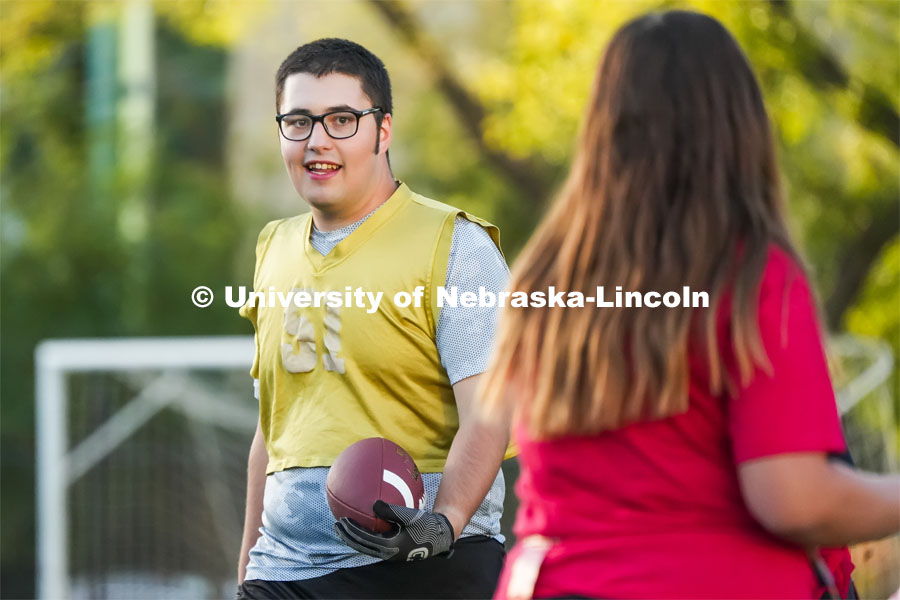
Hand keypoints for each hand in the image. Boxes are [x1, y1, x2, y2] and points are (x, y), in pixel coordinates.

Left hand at [334, 500, 454, 561]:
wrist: (439, 536)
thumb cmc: (425, 524)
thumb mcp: (409, 516)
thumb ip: (391, 510)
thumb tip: (372, 504)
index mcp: (389, 546)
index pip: (363, 540)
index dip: (350, 531)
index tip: (340, 521)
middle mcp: (387, 553)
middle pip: (361, 546)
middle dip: (347, 536)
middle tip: (336, 525)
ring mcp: (389, 553)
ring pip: (366, 546)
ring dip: (354, 537)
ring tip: (345, 527)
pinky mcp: (393, 550)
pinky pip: (374, 543)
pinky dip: (365, 535)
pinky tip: (365, 524)